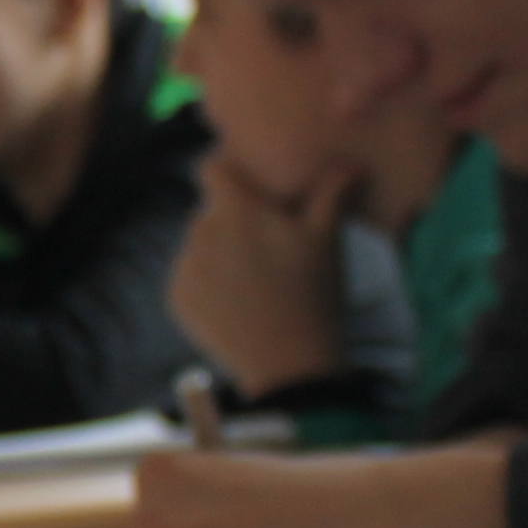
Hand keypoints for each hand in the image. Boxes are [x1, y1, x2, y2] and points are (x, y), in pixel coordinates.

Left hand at [169, 150, 359, 394]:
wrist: (289, 366)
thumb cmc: (314, 294)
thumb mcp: (327, 239)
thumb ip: (331, 191)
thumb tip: (350, 162)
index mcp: (234, 211)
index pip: (212, 168)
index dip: (229, 169)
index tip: (249, 181)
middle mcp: (199, 233)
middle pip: (211, 210)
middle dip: (235, 218)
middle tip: (268, 241)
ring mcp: (184, 268)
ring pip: (200, 244)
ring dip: (221, 251)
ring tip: (258, 278)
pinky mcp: (177, 300)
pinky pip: (190, 277)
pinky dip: (210, 283)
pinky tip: (241, 301)